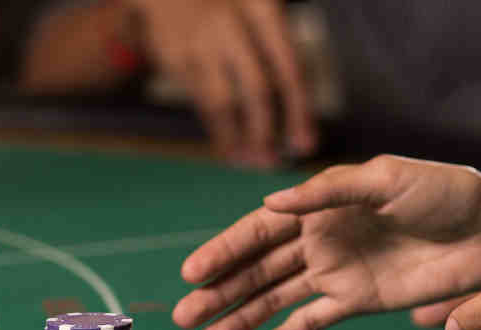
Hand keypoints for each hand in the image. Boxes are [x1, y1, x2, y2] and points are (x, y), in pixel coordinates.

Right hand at [128, 0, 315, 164]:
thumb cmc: (225, 5)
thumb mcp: (257, 9)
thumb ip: (276, 51)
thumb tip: (298, 112)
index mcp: (262, 9)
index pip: (289, 67)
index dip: (299, 111)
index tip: (305, 145)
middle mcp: (231, 24)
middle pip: (257, 89)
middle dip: (267, 131)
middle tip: (273, 163)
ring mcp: (200, 43)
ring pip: (222, 102)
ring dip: (237, 138)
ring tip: (250, 161)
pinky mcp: (175, 58)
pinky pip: (200, 102)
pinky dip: (215, 128)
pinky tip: (228, 146)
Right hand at [172, 156, 480, 329]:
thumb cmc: (444, 192)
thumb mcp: (388, 180)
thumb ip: (329, 192)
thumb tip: (271, 204)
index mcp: (318, 207)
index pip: (257, 232)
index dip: (222, 252)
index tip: (191, 275)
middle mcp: (317, 241)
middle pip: (256, 270)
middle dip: (219, 292)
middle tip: (183, 317)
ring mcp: (334, 274)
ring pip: (273, 299)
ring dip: (238, 319)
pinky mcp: (356, 302)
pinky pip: (309, 323)